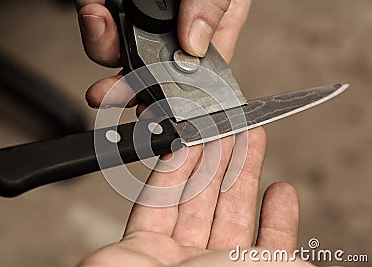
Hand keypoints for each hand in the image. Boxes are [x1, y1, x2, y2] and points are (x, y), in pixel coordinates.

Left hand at [75, 0, 251, 107]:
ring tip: (106, 45)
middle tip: (123, 100)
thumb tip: (196, 43)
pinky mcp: (110, 3)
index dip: (185, 97)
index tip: (167, 114)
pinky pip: (98, 25)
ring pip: (122, 53)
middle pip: (157, 69)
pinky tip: (96, 14)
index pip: (202, 70)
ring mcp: (140, 14)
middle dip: (136, 90)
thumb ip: (214, 4)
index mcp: (212, 21)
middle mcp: (175, 23)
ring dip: (109, 57)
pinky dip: (94, 26)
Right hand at [77, 128, 313, 265]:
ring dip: (205, 164)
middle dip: (238, 172)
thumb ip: (279, 255)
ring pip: (191, 201)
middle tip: (245, 139)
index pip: (267, 245)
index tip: (281, 188)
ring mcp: (170, 258)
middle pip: (226, 212)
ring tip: (218, 134)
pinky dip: (169, 173)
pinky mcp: (137, 247)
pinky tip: (183, 149)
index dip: (275, 215)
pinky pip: (155, 203)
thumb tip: (298, 254)